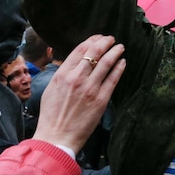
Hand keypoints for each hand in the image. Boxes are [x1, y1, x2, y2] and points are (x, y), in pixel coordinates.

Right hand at [32, 35, 124, 153]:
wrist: (57, 136)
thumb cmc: (51, 115)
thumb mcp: (51, 88)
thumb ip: (63, 74)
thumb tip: (74, 63)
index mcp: (62, 74)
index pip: (80, 49)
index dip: (92, 40)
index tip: (98, 37)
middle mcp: (76, 78)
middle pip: (94, 52)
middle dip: (105, 42)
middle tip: (111, 39)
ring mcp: (90, 88)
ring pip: (106, 63)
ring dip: (115, 52)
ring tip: (120, 47)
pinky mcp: (101, 99)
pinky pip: (113, 79)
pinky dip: (119, 68)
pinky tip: (122, 62)